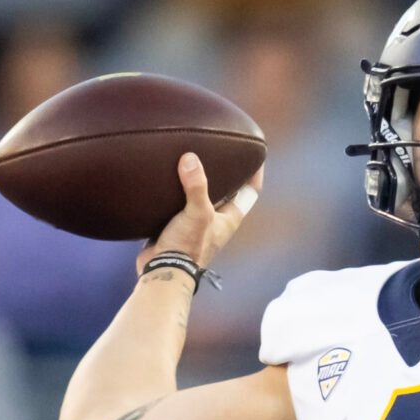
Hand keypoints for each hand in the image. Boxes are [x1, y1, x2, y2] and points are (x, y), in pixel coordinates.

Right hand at [141, 153, 262, 272]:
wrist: (163, 270)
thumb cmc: (188, 246)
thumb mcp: (197, 213)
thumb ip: (196, 186)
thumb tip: (191, 159)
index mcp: (230, 218)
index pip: (250, 191)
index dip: (255, 172)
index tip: (256, 154)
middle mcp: (217, 220)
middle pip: (227, 191)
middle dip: (225, 172)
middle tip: (220, 149)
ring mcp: (198, 223)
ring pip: (202, 195)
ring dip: (199, 180)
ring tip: (193, 157)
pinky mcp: (178, 224)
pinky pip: (181, 201)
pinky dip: (178, 189)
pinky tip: (170, 177)